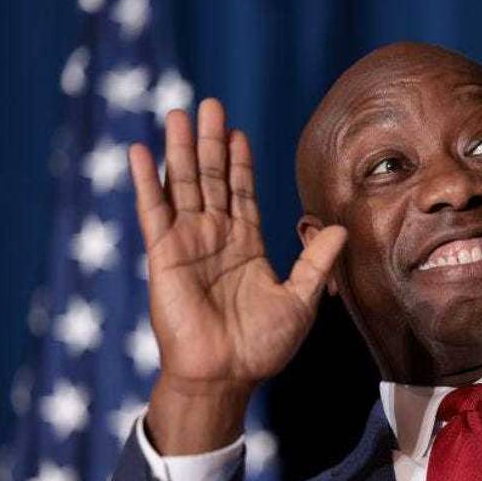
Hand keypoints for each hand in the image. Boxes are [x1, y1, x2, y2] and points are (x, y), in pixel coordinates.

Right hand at [130, 99, 346, 452]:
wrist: (226, 375)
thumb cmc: (261, 346)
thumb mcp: (300, 299)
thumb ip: (317, 261)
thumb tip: (340, 228)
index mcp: (245, 247)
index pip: (241, 193)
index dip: (239, 163)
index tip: (238, 132)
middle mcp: (215, 239)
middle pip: (210, 179)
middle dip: (209, 143)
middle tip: (209, 105)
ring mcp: (188, 244)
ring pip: (183, 186)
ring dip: (179, 150)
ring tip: (178, 114)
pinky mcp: (165, 256)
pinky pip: (154, 212)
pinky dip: (147, 182)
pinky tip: (141, 152)